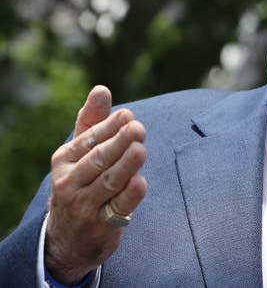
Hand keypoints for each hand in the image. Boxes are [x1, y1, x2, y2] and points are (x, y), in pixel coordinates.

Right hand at [45, 86, 147, 284]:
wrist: (67, 238)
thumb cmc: (80, 183)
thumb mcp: (79, 154)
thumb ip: (92, 122)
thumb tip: (102, 89)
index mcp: (64, 160)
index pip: (89, 140)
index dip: (109, 127)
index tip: (128, 115)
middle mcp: (70, 182)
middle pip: (99, 159)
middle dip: (119, 142)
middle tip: (138, 128)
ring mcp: (84, 205)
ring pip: (109, 182)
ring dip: (127, 165)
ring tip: (141, 149)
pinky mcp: (101, 225)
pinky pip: (118, 208)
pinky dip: (130, 195)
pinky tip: (140, 182)